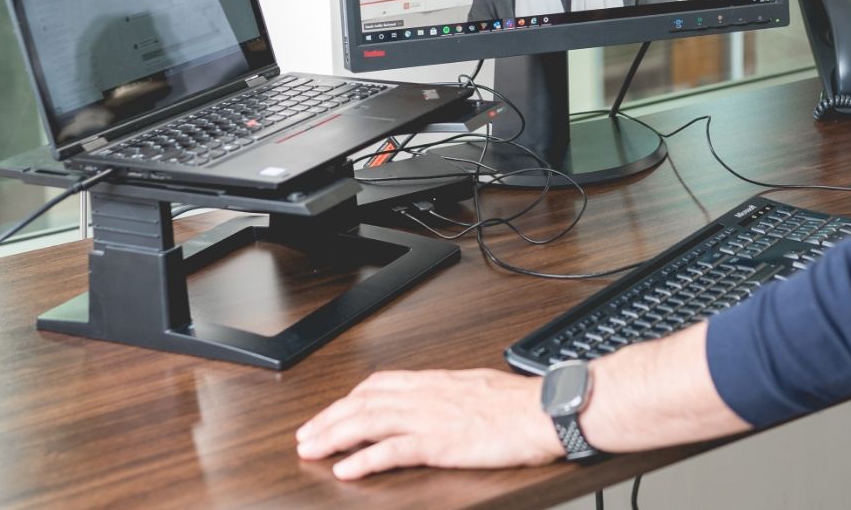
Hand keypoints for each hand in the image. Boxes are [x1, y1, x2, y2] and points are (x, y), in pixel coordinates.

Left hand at [296, 368, 562, 479]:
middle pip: (363, 402)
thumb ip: (452, 395)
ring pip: (368, 422)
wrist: (544, 411)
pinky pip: (392, 450)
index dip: (349, 398)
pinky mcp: (439, 443)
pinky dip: (364, 459)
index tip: (332, 411)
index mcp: (435, 382)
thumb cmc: (521, 405)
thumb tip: (442, 402)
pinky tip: (345, 469)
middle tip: (306, 435)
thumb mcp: (478, 389)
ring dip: (334, 436)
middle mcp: (426, 395)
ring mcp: (430, 418)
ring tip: (311, 450)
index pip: (379, 384)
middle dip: (329, 418)